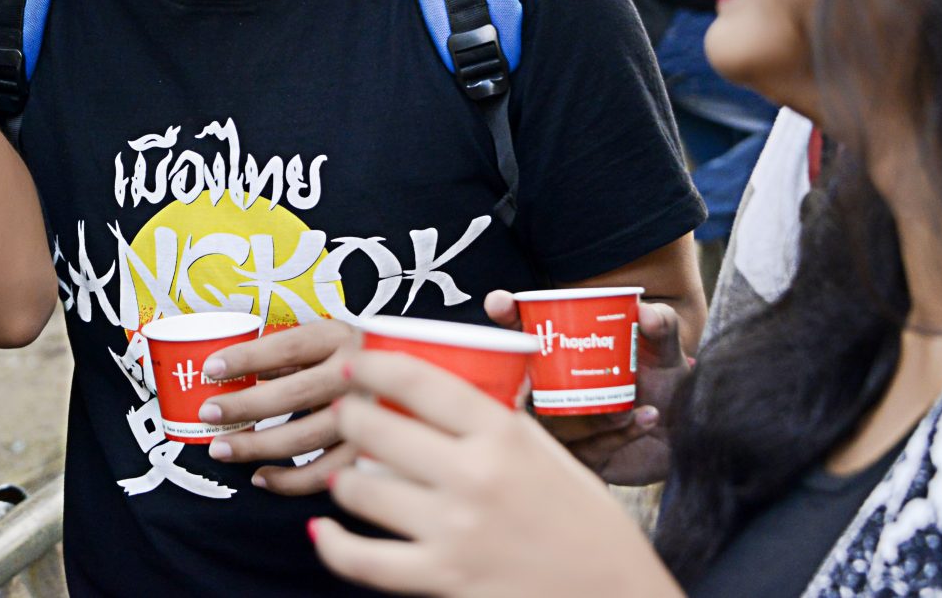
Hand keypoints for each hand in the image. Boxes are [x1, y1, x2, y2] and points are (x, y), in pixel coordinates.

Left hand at [195, 318, 356, 493]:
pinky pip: (324, 474)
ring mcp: (368, 417)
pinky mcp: (370, 452)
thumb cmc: (351, 358)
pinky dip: (289, 481)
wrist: (411, 379)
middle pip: (295, 394)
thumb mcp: (325, 342)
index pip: (288, 347)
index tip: (210, 369)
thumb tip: (227, 371)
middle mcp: (358, 374)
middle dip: (245, 406)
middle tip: (208, 414)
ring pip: (306, 438)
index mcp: (341, 337)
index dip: (247, 358)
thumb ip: (285, 355)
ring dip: (257, 446)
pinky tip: (260, 477)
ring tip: (221, 449)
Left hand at [310, 350, 682, 597]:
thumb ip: (500, 423)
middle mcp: (474, 476)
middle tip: (345, 418)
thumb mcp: (551, 454)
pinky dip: (333, 545)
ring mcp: (454, 530)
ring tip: (344, 474)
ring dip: (342, 477)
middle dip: (348, 418)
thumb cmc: (587, 523)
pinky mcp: (442, 580)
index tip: (356, 368)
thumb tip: (450, 391)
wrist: (618, 597)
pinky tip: (323, 531)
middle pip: (376, 429)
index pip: (419, 381)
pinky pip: (363, 561)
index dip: (372, 367)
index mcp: (503, 435)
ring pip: (361, 490)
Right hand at [482, 290, 686, 485]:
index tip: (498, 302)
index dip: (503, 315)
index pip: (519, 329)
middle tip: (559, 379)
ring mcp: (560, 426)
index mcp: (564, 353)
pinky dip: (616, 435)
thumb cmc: (664, 384)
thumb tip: (646, 312)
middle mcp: (552, 388)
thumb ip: (663, 325)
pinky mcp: (578, 458)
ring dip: (591, 416)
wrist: (684, 433)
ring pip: (553, 424)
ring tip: (630, 406)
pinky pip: (584, 449)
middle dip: (528, 379)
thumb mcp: (665, 352)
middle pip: (517, 380)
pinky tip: (645, 420)